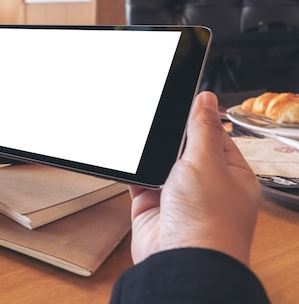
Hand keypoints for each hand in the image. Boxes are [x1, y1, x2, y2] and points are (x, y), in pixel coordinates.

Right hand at [129, 91, 260, 266]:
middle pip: (183, 148)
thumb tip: (206, 99)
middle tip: (155, 118)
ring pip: (159, 163)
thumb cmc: (208, 221)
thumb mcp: (207, 161)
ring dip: (150, 155)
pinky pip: (139, 180)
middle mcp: (205, 185)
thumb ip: (201, 128)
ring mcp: (177, 196)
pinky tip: (130, 160)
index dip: (197, 118)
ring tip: (141, 139)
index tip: (181, 100)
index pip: (214, 136)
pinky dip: (133, 171)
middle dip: (169, 138)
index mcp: (230, 174)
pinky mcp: (151, 206)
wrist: (181, 261)